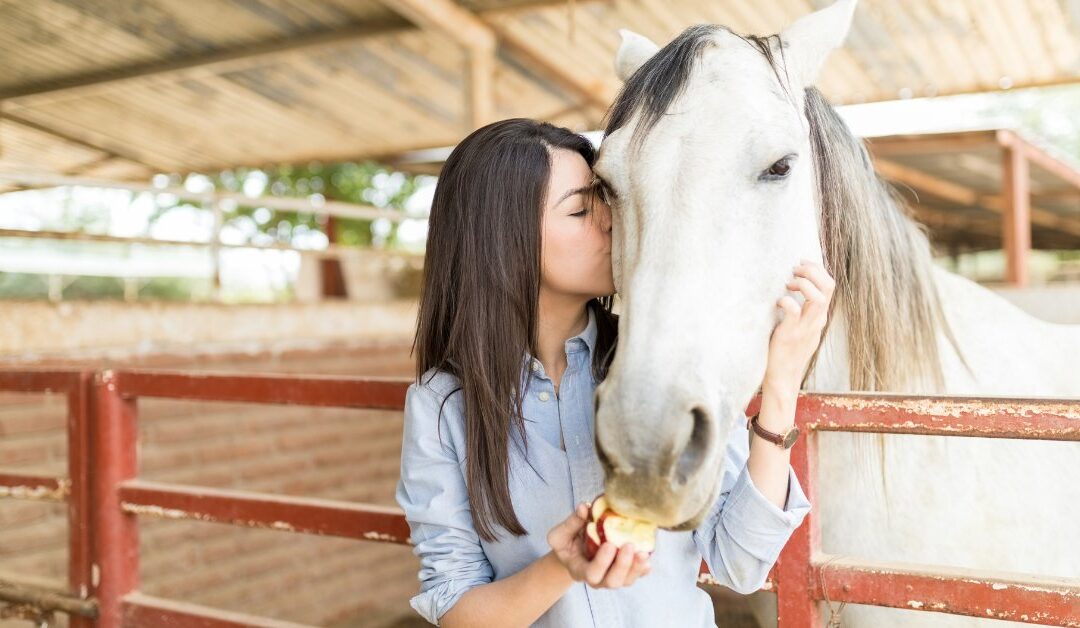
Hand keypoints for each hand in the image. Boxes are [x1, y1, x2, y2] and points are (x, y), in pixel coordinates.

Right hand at [547, 502, 651, 587]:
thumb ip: (571, 523)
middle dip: (623, 565)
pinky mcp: (623, 573)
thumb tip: (584, 507)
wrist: (574, 554)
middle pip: (612, 581)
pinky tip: (648, 559)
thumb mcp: (560, 535)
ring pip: (626, 580)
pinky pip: (635, 575)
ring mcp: (612, 577)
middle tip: (629, 546)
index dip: (602, 562)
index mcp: (580, 570)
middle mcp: (598, 579)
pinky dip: (642, 569)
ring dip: (636, 567)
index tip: (609, 544)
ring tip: (644, 552)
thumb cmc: (567, 544)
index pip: (592, 573)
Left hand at [763, 260, 834, 396]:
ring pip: (818, 298)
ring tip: (788, 283)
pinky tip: (777, 302)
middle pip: (829, 286)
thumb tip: (794, 290)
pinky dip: (786, 301)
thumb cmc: (787, 350)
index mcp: (819, 317)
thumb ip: (804, 311)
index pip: (830, 285)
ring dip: (803, 284)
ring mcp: (805, 328)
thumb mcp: (802, 328)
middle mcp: (816, 321)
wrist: (782, 377)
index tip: (801, 263)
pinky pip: (794, 311)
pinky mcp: (790, 335)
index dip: (818, 269)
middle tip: (794, 269)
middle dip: (813, 270)